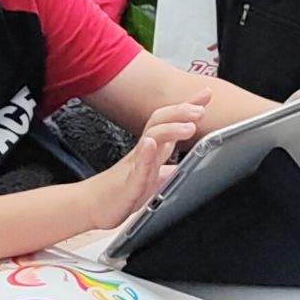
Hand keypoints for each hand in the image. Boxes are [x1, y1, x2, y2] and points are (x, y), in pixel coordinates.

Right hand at [85, 91, 210, 230]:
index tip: (207, 92)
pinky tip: (150, 144)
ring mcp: (136, 165)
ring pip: (152, 138)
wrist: (92, 207)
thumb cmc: (122, 192)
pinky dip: (146, 155)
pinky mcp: (128, 184)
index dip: (188, 106)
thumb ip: (170, 172)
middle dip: (181, 111)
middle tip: (200, 108)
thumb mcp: (154, 180)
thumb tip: (191, 169)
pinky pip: (138, 167)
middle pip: (160, 121)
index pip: (172, 121)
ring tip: (189, 126)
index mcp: (154, 150)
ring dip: (171, 128)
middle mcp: (145, 152)